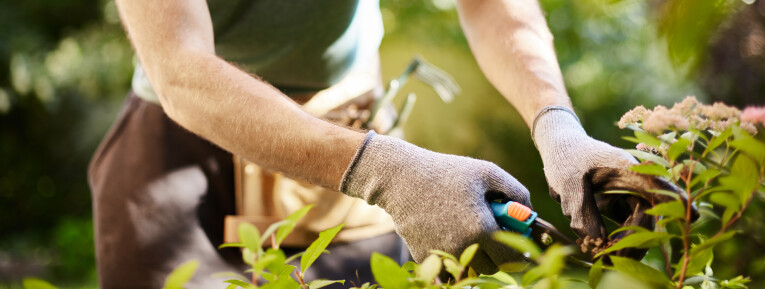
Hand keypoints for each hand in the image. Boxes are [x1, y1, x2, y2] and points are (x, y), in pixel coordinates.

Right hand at [339, 131, 530, 273]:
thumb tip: (529, 211)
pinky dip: (453, 253)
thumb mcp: (486, 172)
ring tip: (469, 230)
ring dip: (475, 256)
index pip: (512, 258)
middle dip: (496, 254)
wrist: (401, 178)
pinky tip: (448, 231)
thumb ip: (515, 190)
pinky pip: (448, 265)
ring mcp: (442, 254)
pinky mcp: (425, 257)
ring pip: (470, 268)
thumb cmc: (446, 172)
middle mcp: (462, 247)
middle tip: (490, 232)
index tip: (518, 243)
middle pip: (492, 268)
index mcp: (481, 229)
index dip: (519, 252)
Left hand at [532, 106, 689, 258]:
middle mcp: (636, 184)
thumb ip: (581, 210)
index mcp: (629, 170)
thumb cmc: (566, 158)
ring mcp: (630, 195)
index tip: (692, 216)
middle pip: (648, 217)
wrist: (561, 148)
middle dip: (634, 242)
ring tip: (603, 259)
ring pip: (639, 226)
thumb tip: (597, 242)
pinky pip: (628, 228)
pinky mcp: (622, 205)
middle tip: (610, 259)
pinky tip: (602, 252)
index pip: (658, 186)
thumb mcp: (568, 182)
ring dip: (625, 245)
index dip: (677, 201)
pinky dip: (617, 242)